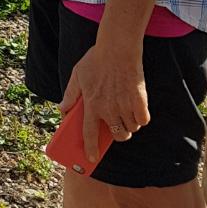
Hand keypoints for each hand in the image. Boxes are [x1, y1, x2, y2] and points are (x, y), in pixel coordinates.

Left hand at [61, 41, 149, 161]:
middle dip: (118, 136)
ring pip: (131, 129)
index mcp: (91, 104)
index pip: (89, 133)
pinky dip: (141, 118)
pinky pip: (143, 120)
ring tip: (126, 114)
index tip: (91, 159)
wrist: (118, 48)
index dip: (90, 149)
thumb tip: (63, 111)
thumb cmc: (95, 61)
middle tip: (116, 127)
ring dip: (129, 126)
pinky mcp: (140, 100)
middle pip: (117, 136)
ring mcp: (124, 105)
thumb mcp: (77, 75)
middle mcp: (108, 108)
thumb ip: (70, 95)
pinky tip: (137, 109)